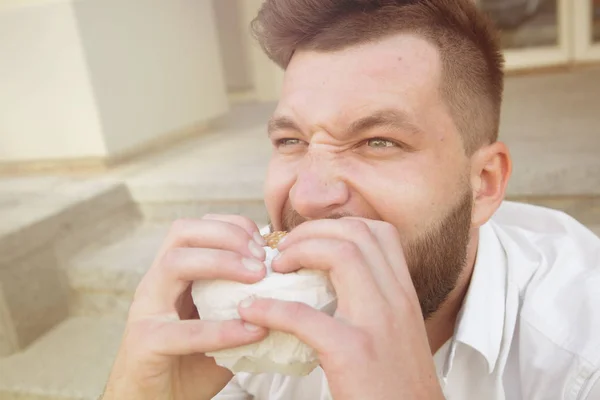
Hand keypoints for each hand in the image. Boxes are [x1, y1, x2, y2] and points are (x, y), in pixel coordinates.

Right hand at [102, 215, 269, 399]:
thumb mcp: (221, 321)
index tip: (265, 245)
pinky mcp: (145, 343)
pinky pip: (183, 331)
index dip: (233, 225)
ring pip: (175, 264)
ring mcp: (146, 310)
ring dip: (222, 263)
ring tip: (257, 278)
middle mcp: (156, 283)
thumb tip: (289, 287)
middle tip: (262, 259)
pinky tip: (253, 331)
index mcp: (173, 273)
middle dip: (227, 235)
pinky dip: (222, 329)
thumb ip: (245, 302)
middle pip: (182, 232)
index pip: (197, 226)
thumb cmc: (192, 360)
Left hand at [237, 218, 443, 399]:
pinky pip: (304, 316)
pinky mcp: (353, 352)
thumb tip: (328, 286)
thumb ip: (372, 303)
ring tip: (276, 268)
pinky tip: (252, 311)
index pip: (379, 232)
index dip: (338, 225)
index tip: (311, 239)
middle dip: (312, 231)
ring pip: (341, 254)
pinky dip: (271, 309)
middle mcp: (396, 300)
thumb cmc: (396, 386)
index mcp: (403, 294)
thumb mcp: (396, 332)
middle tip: (284, 249)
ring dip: (299, 252)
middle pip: (356, 233)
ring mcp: (377, 323)